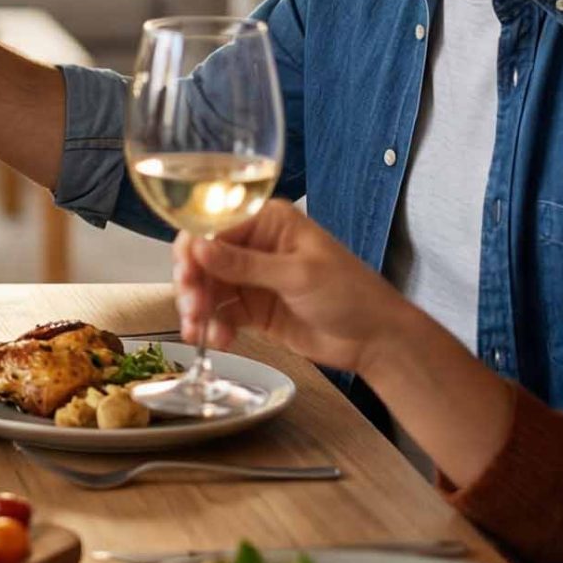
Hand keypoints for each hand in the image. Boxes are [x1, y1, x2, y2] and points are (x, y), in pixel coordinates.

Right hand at [173, 200, 409, 372]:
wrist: (376, 340)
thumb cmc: (350, 294)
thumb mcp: (297, 275)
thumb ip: (245, 265)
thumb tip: (198, 248)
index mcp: (268, 222)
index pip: (214, 225)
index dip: (193, 249)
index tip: (186, 274)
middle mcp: (254, 245)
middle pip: (203, 258)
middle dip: (192, 283)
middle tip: (192, 307)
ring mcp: (252, 278)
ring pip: (207, 288)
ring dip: (198, 309)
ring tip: (199, 331)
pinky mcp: (253, 309)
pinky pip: (221, 313)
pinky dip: (212, 326)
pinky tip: (216, 339)